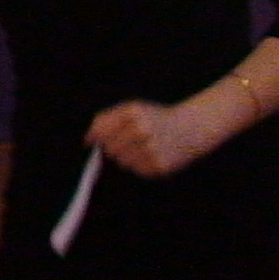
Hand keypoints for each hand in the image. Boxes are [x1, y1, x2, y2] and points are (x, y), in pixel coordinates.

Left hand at [87, 98, 223, 177]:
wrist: (191, 128)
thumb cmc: (156, 118)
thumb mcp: (134, 109)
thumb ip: (107, 120)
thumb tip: (87, 139)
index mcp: (133, 112)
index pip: (100, 130)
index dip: (93, 137)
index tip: (90, 141)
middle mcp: (141, 130)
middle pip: (109, 148)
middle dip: (114, 147)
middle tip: (130, 141)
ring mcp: (150, 149)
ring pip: (122, 162)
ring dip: (128, 157)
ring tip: (144, 147)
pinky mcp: (158, 166)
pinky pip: (137, 170)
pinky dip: (140, 165)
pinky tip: (152, 155)